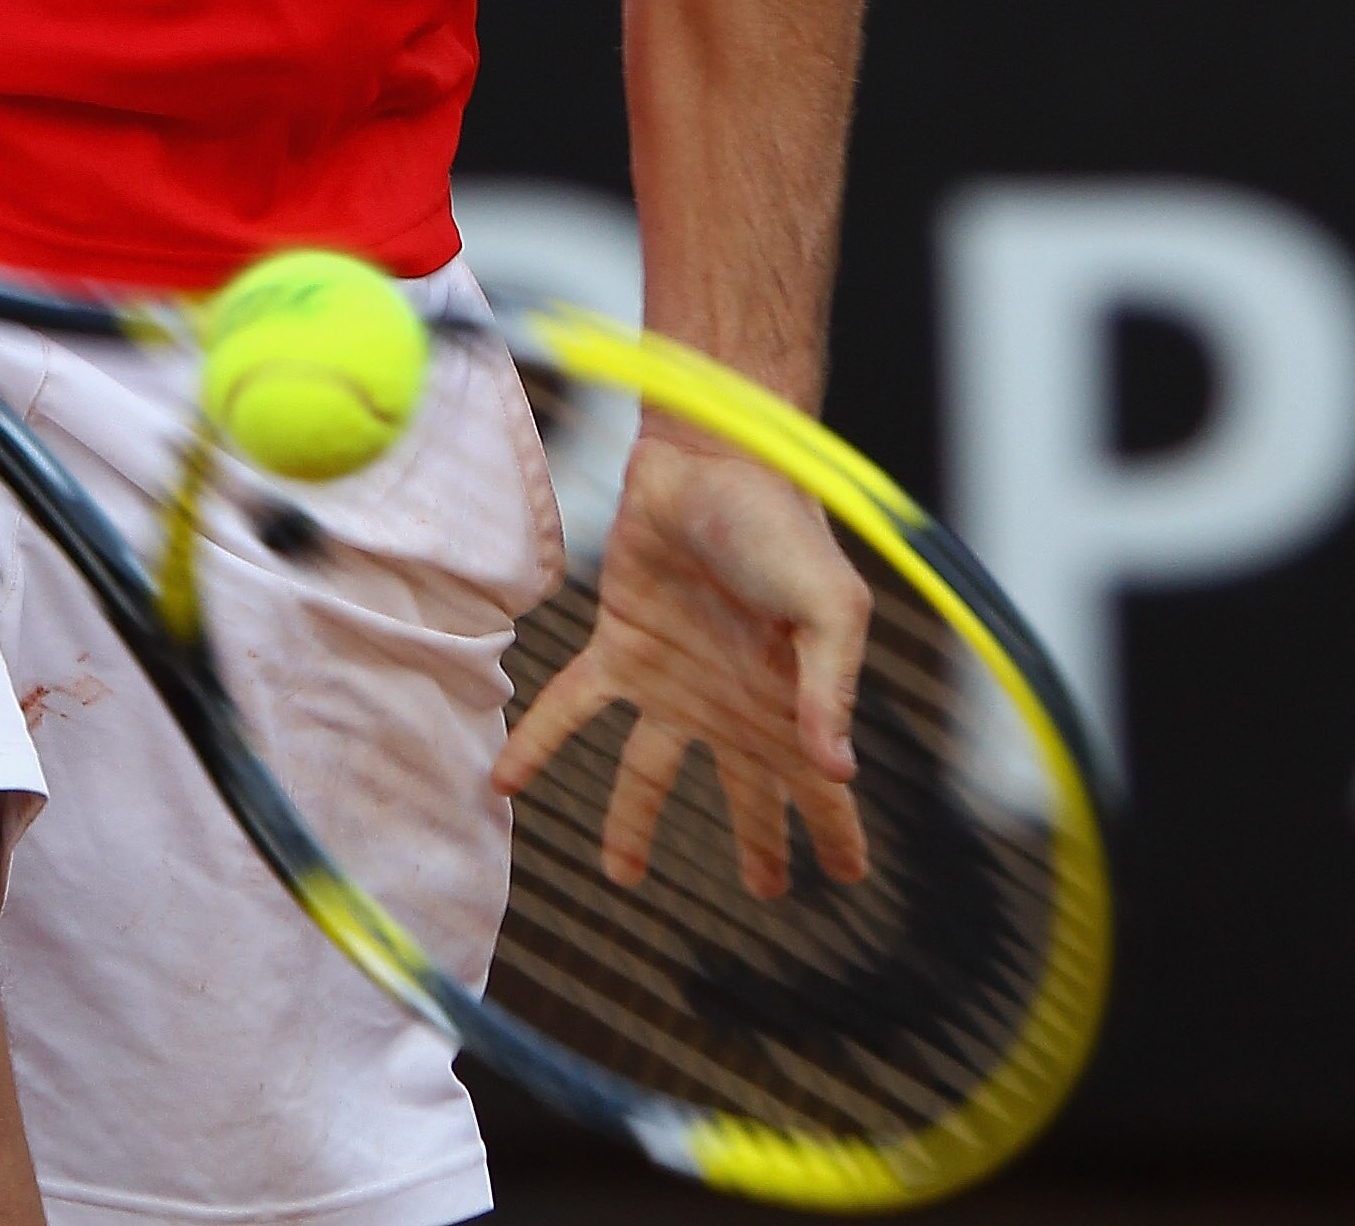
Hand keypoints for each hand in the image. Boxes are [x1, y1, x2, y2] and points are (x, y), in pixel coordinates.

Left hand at [493, 426, 871, 898]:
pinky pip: (571, 708)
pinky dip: (536, 744)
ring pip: (650, 773)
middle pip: (747, 793)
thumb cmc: (780, 529)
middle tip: (769, 895)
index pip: (821, 785)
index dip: (837, 833)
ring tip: (621, 876)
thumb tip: (835, 772)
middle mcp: (732, 702)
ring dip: (632, 826)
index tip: (850, 880)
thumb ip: (832, 690)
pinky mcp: (619, 646)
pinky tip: (503, 780)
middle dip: (759, 844)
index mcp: (792, 700)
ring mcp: (672, 679)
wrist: (709, 460)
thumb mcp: (828, 607)